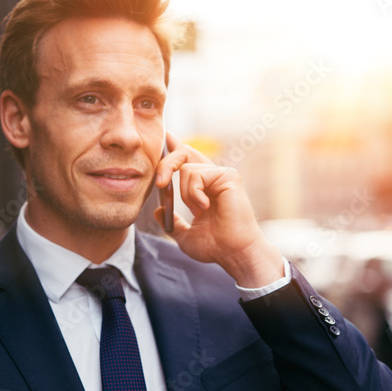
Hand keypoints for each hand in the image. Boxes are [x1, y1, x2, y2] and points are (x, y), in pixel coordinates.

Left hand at [154, 135, 283, 287]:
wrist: (233, 253)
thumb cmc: (216, 247)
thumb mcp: (185, 236)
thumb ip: (172, 222)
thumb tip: (158, 211)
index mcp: (204, 187)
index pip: (187, 160)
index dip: (174, 147)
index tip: (165, 137)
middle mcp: (213, 177)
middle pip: (184, 152)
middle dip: (166, 164)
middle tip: (159, 184)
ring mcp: (222, 175)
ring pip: (186, 169)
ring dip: (185, 194)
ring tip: (200, 211)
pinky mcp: (229, 176)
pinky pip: (197, 175)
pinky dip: (194, 193)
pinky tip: (205, 207)